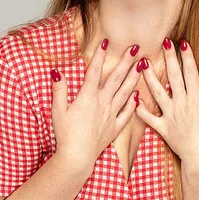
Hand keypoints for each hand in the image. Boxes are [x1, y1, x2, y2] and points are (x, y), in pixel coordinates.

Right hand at [50, 40, 142, 170]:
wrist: (77, 157)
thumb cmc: (65, 134)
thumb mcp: (58, 110)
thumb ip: (59, 90)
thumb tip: (57, 72)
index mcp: (87, 97)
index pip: (94, 71)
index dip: (99, 56)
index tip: (105, 42)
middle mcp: (102, 103)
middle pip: (115, 78)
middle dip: (125, 62)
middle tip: (135, 48)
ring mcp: (111, 115)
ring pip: (125, 92)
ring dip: (133, 77)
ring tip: (141, 65)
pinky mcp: (115, 127)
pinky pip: (127, 113)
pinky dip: (133, 103)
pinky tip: (138, 95)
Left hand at [136, 38, 198, 163]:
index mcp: (197, 100)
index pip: (191, 73)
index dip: (187, 57)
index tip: (183, 43)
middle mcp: (181, 104)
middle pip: (173, 76)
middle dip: (168, 57)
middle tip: (163, 42)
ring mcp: (170, 115)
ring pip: (156, 91)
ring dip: (148, 76)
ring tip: (142, 63)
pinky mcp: (162, 127)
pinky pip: (147, 117)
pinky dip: (139, 108)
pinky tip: (133, 97)